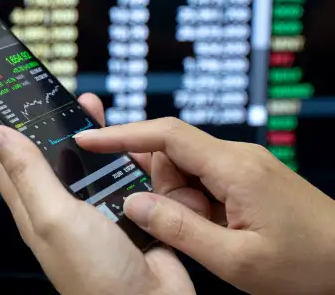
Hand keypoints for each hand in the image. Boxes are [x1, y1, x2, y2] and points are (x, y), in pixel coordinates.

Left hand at [0, 93, 194, 294]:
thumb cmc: (95, 276)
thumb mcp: (53, 215)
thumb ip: (26, 172)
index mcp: (33, 207)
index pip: (5, 159)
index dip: (0, 126)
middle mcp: (61, 206)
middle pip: (50, 152)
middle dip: (51, 121)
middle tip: (53, 94)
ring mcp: (93, 207)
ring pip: (88, 159)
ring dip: (92, 133)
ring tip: (92, 107)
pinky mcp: (124, 209)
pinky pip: (121, 173)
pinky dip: (125, 155)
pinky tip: (129, 144)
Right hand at [75, 115, 334, 294]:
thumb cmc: (309, 263)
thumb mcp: (236, 259)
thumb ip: (179, 229)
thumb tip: (133, 204)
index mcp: (234, 168)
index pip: (166, 134)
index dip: (122, 134)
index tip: (88, 138)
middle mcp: (237, 157)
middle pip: (172, 156)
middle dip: (164, 192)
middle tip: (189, 228)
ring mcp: (242, 166)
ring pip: (186, 172)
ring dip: (184, 204)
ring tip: (215, 236)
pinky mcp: (245, 179)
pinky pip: (204, 182)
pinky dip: (196, 205)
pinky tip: (214, 230)